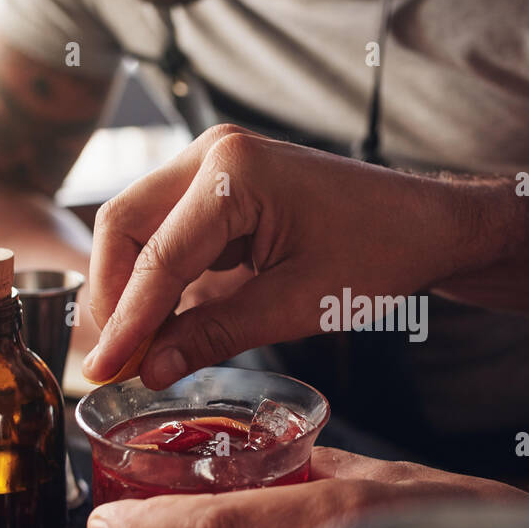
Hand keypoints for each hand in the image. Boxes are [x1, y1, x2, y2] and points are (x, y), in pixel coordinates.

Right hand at [80, 123, 493, 386]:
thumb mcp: (298, 304)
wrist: (426, 225)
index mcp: (233, 171)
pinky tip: (159, 330)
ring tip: (129, 354)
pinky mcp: (221, 189)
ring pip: (139, 231)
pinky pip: (170, 235)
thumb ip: (216, 334)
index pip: (158, 256)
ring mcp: (213, 166)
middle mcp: (212, 154)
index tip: (102, 373)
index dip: (126, 323)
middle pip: (125, 228)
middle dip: (112, 298)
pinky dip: (160, 282)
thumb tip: (149, 371)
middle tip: (108, 363)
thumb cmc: (380, 253)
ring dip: (131, 291)